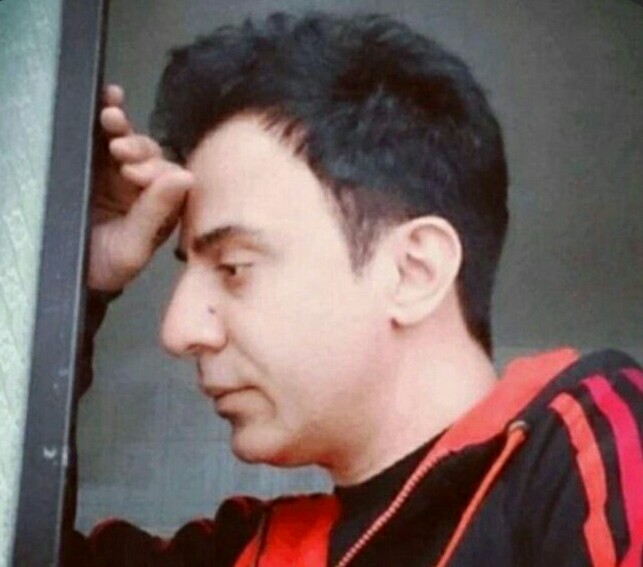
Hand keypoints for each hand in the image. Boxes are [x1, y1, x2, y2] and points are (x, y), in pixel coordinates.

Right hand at [88, 84, 192, 290]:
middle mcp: (147, 185)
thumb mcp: (133, 246)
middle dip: (138, 148)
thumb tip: (186, 176)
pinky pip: (103, 135)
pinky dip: (107, 114)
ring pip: (129, 140)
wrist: (73, 272)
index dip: (156, 171)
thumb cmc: (109, 265)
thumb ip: (157, 212)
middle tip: (120, 152)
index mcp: (164, 205)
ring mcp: (120, 171)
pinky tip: (108, 98)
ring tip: (111, 117)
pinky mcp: (94, 162)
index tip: (133, 175)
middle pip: (151, 155)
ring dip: (122, 127)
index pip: (170, 178)